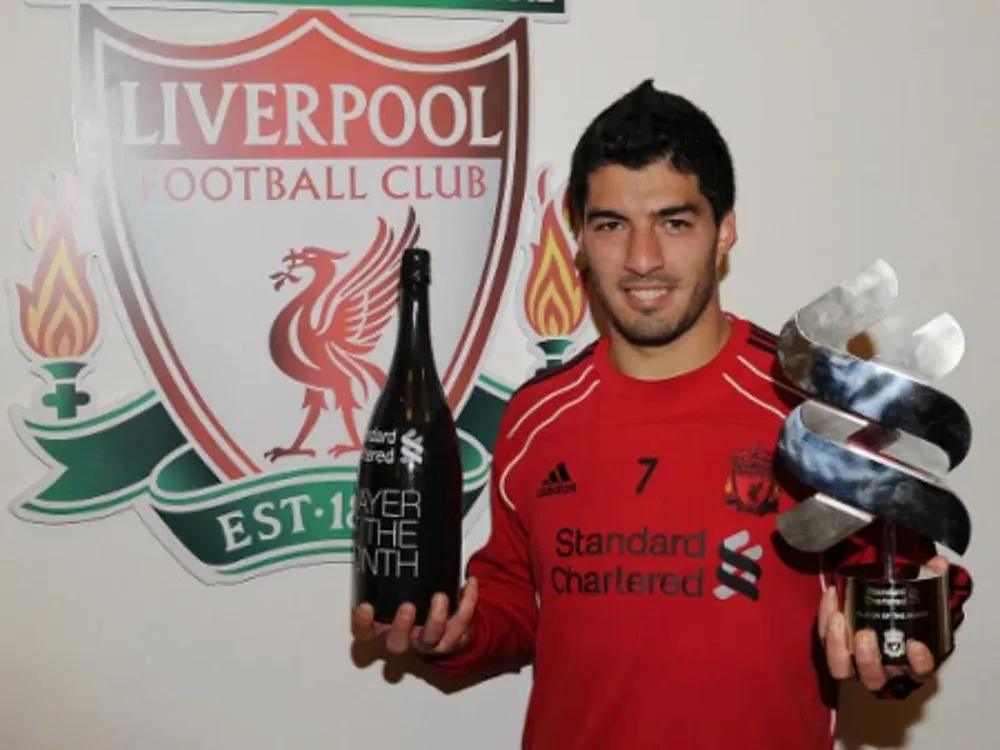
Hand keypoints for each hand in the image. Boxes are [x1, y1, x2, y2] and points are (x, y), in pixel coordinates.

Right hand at [352, 577, 478, 657]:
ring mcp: (428, 641)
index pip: (366, 633)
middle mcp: (406, 638)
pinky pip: (461, 623)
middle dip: (401, 627)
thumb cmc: (418, 600)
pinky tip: (470, 584)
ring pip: (430, 639)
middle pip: (397, 643)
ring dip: (436, 619)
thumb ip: (394, 567)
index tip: (366, 608)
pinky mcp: (452, 639)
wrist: (446, 627)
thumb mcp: (400, 585)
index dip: (363, 624)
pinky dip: (468, 602)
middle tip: (407, 607)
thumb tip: (392, 530)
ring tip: (440, 597)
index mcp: (386, 626)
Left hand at [820, 556, 948, 691]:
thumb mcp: (917, 596)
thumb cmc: (900, 611)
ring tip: (839, 618)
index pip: (919, 672)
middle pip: (873, 678)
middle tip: (865, 634)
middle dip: (867, 659)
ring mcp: (853, 662)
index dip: (919, 663)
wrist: (876, 607)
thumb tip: (939, 562)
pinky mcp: (833, 648)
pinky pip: (824, 641)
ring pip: (841, 669)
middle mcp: (881, 668)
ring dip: (837, 646)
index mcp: (908, 661)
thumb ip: (930, 579)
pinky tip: (831, 597)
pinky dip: (824, 620)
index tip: (915, 645)